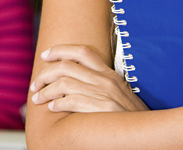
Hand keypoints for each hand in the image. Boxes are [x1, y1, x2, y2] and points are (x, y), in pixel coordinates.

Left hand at [28, 44, 148, 112]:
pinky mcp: (105, 109)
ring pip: (65, 84)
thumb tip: (71, 82)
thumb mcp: (117, 94)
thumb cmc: (128, 116)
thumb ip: (98, 85)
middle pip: (67, 67)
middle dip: (45, 74)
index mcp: (109, 73)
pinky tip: (53, 108)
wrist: (148, 131)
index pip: (82, 51)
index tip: (45, 55)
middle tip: (35, 85)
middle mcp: (107, 80)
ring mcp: (106, 94)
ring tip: (38, 99)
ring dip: (46, 91)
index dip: (60, 50)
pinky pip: (74, 101)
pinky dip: (59, 103)